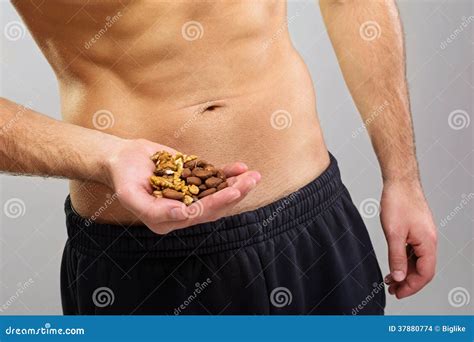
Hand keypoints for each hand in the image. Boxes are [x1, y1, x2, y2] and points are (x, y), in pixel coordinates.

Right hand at [105, 138, 260, 233]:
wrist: (123, 159)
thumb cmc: (123, 178)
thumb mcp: (130, 195)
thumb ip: (153, 210)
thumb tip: (182, 214)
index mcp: (170, 220)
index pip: (199, 214)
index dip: (217, 203)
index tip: (233, 192)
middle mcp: (184, 210)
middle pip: (215, 205)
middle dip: (235, 193)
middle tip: (252, 181)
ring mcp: (191, 194)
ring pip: (218, 192)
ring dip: (237, 184)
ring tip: (254, 175)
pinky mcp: (193, 179)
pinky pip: (213, 178)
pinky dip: (227, 173)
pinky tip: (240, 167)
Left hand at [380, 181, 436, 298]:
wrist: (400, 181)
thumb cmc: (398, 202)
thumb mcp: (393, 233)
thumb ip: (396, 257)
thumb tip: (399, 278)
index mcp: (428, 243)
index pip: (424, 274)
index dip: (412, 287)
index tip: (398, 294)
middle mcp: (429, 241)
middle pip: (422, 269)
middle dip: (408, 282)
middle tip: (393, 290)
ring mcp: (423, 235)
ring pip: (417, 261)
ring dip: (405, 272)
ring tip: (390, 280)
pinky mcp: (417, 230)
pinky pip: (413, 251)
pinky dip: (404, 260)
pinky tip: (394, 264)